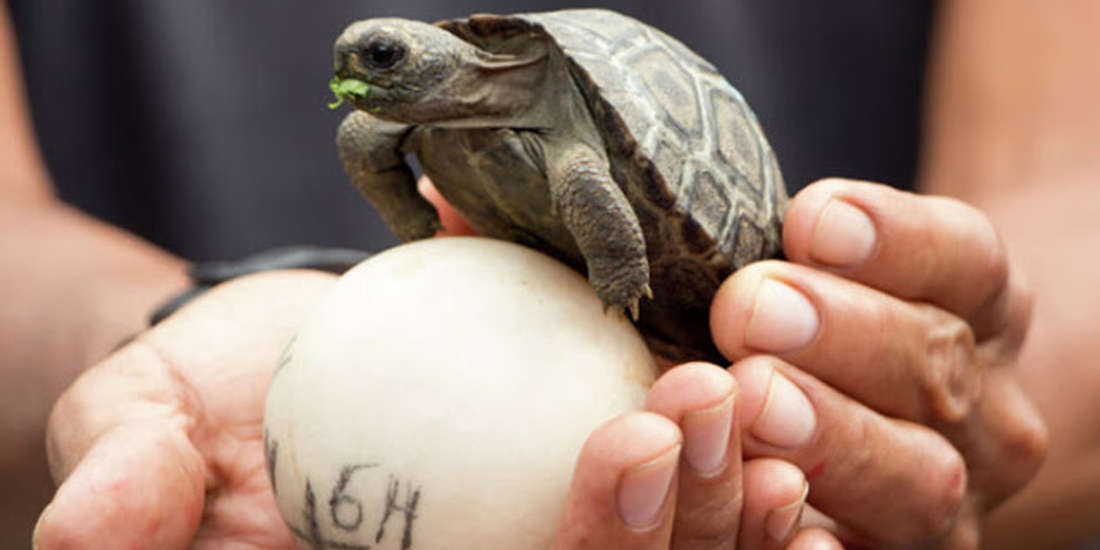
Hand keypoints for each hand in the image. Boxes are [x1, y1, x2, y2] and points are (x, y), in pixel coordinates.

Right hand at [33, 269, 825, 548]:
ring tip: (744, 394)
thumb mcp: (131, 436)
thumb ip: (120, 500)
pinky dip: (740, 478)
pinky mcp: (585, 487)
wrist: (258, 364)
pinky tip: (776, 423)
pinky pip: (688, 512)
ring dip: (728, 492)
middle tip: (704, 402)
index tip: (635, 443)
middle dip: (681, 522)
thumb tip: (100, 523)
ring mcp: (546, 546)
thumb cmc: (191, 411)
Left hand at [709, 179, 1047, 547]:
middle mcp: (985, 406)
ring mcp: (955, 498)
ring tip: (753, 401)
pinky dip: (826, 546)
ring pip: (919, 478)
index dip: (895, 240)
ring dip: (834, 438)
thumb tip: (697, 221)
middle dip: (842, 336)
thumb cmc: (828, 324)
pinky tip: (783, 516)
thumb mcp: (841, 272)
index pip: (964, 260)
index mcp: (980, 305)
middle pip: (937, 367)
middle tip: (751, 311)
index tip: (810, 220)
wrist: (887, 413)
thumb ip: (800, 255)